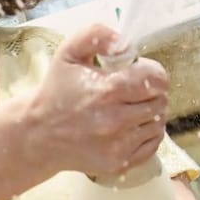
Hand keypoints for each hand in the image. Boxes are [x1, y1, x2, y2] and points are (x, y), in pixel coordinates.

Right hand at [24, 23, 169, 178]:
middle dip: (151, 93)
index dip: (153, 73)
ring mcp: (118, 145)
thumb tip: (125, 43)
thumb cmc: (57, 90)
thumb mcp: (68, 53)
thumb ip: (97, 35)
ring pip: (158, 124)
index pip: (157, 79)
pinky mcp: (119, 163)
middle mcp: (115, 120)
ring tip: (130, 109)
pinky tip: (130, 127)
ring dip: (150, 114)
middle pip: (160, 102)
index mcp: (107, 90)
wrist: (39, 134)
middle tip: (134, 92)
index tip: (141, 74)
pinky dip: (146, 134)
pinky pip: (152, 145)